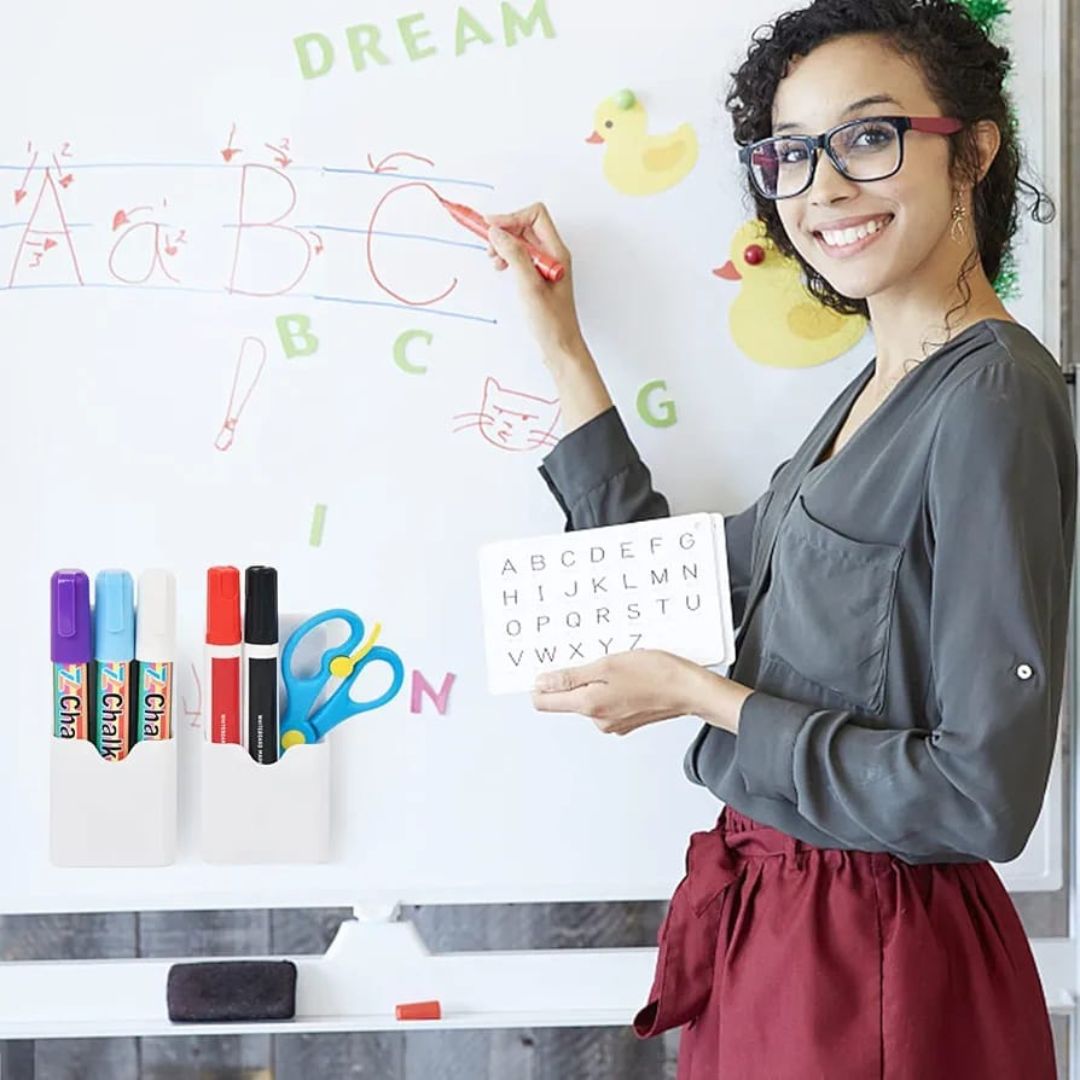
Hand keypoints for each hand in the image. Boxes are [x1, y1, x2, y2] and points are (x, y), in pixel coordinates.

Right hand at [485, 201, 586, 358]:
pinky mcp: (538, 277)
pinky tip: (501, 268)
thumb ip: (515, 255)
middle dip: (505, 230)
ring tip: (494, 260)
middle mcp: (553, 255)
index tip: (491, 228)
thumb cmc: (551, 322)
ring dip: (504, 244)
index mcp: (556, 252)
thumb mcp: (530, 286)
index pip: (536, 215)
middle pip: (527, 225)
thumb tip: (497, 231)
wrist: (560, 348)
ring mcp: (546, 266)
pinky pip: (521, 257)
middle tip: (489, 247)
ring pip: (522, 241)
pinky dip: (508, 257)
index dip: (511, 217)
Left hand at [531, 649, 703, 734]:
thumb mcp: (607, 666)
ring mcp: (612, 722)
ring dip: (597, 679)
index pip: (545, 702)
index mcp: (588, 706)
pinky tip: (629, 675)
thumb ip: (571, 677)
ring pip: (589, 697)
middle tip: (596, 657)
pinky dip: (612, 686)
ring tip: (620, 665)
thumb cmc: (656, 674)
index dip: (541, 683)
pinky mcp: (626, 720)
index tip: (547, 666)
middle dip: (575, 676)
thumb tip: (542, 684)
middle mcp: (597, 719)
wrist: (690, 690)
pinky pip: (607, 700)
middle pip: (568, 698)